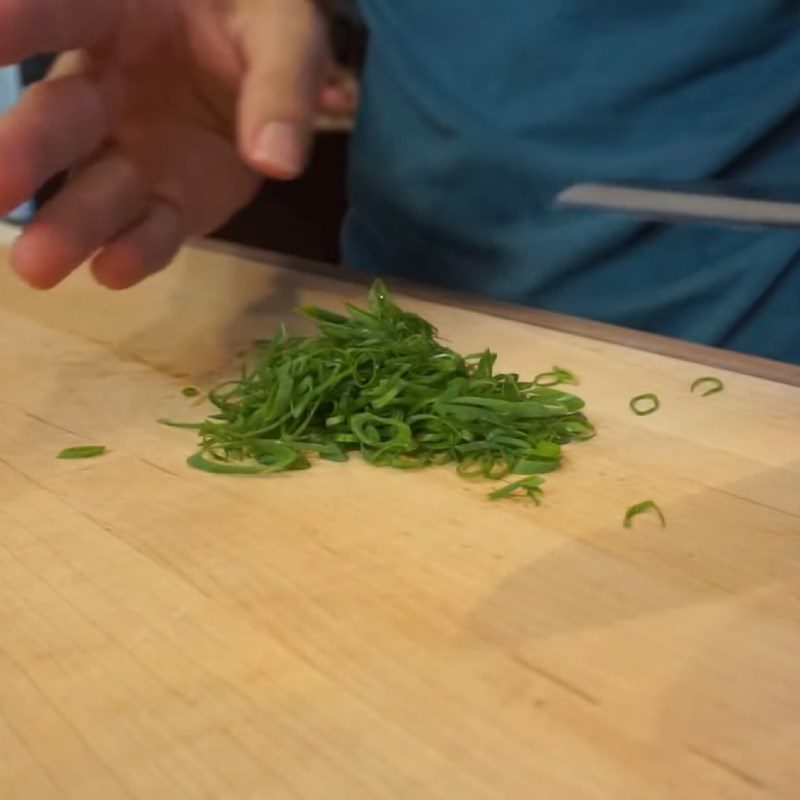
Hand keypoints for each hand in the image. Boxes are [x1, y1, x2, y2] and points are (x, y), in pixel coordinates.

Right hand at [0, 0, 329, 288]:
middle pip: (60, 119)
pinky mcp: (171, 202)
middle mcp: (109, 90)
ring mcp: (135, 154)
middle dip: (24, 150)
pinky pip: (150, 230)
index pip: (61, 12)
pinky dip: (137, 251)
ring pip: (95, 190)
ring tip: (36, 266)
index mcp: (119, 16)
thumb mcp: (286, 35)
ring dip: (69, 226)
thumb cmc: (260, 28)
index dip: (19, 23)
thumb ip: (281, 85)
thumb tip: (275, 159)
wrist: (277, 74)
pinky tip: (114, 271)